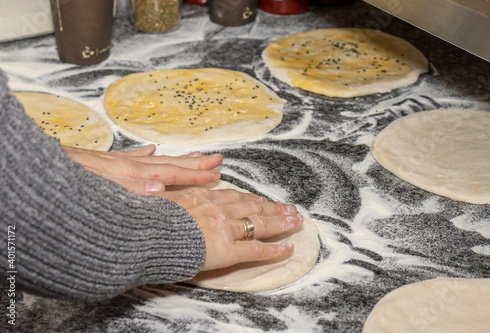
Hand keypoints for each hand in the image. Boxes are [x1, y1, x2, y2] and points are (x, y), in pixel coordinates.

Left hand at [63, 144, 222, 194]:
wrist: (43, 171)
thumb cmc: (70, 183)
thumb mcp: (101, 190)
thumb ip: (131, 189)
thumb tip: (160, 189)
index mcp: (132, 174)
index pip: (172, 175)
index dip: (195, 176)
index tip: (215, 176)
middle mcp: (130, 166)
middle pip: (170, 164)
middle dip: (195, 164)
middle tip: (217, 160)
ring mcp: (120, 163)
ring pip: (157, 160)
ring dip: (178, 158)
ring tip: (196, 155)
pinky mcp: (108, 162)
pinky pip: (134, 157)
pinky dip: (146, 154)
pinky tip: (153, 150)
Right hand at [156, 188, 303, 270]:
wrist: (145, 234)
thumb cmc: (147, 218)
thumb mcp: (157, 198)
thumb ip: (169, 192)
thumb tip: (159, 185)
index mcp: (203, 197)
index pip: (234, 197)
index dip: (252, 199)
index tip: (263, 200)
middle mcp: (219, 209)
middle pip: (253, 207)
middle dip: (274, 208)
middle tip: (289, 208)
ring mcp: (225, 229)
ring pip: (260, 224)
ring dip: (281, 222)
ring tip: (296, 220)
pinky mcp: (228, 250)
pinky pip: (256, 250)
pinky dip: (274, 249)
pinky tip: (288, 248)